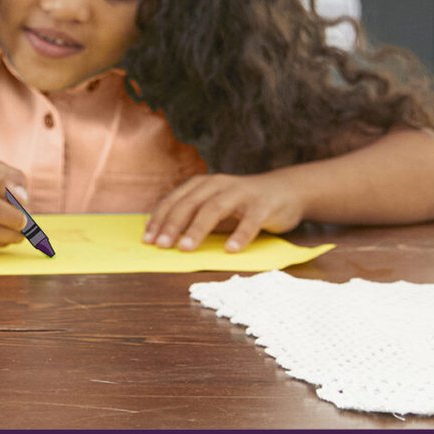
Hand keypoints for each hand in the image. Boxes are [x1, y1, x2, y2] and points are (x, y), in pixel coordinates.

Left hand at [144, 173, 305, 252]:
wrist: (286, 191)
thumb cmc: (242, 203)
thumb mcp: (214, 204)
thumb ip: (194, 216)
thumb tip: (164, 237)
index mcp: (203, 184)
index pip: (175, 200)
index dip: (160, 218)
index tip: (147, 239)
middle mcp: (219, 184)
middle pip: (191, 203)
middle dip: (173, 224)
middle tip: (161, 245)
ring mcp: (242, 193)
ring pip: (215, 209)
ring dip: (198, 229)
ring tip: (186, 248)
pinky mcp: (263, 205)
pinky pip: (250, 221)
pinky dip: (240, 235)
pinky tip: (230, 250)